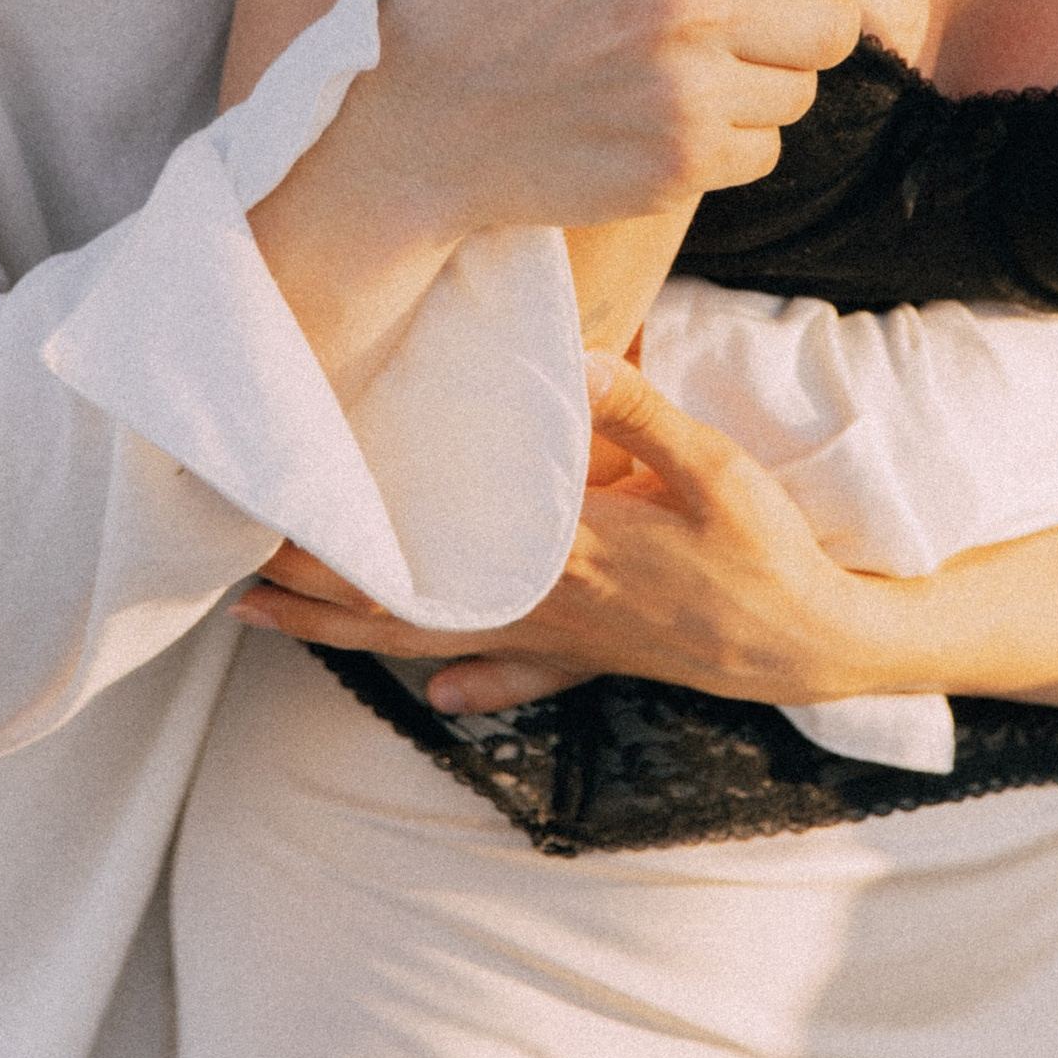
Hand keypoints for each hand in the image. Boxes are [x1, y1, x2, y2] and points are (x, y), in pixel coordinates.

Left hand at [233, 354, 907, 713]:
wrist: (821, 643)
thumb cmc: (769, 553)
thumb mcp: (716, 470)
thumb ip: (642, 416)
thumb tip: (578, 361)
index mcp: (564, 557)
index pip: (430, 554)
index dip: (350, 545)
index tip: (280, 519)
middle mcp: (548, 606)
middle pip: (406, 606)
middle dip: (316, 593)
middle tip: (236, 580)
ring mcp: (569, 638)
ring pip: (439, 640)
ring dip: (354, 632)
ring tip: (278, 624)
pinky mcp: (600, 654)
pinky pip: (520, 672)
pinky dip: (473, 683)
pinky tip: (438, 696)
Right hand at [345, 0, 894, 240]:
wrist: (417, 111)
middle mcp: (685, 9)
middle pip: (837, 23)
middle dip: (813, 19)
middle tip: (762, 18)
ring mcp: (684, 98)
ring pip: (802, 93)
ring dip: (767, 83)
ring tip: (692, 69)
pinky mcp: (674, 170)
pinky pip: (763, 152)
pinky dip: (732, 140)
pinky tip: (668, 119)